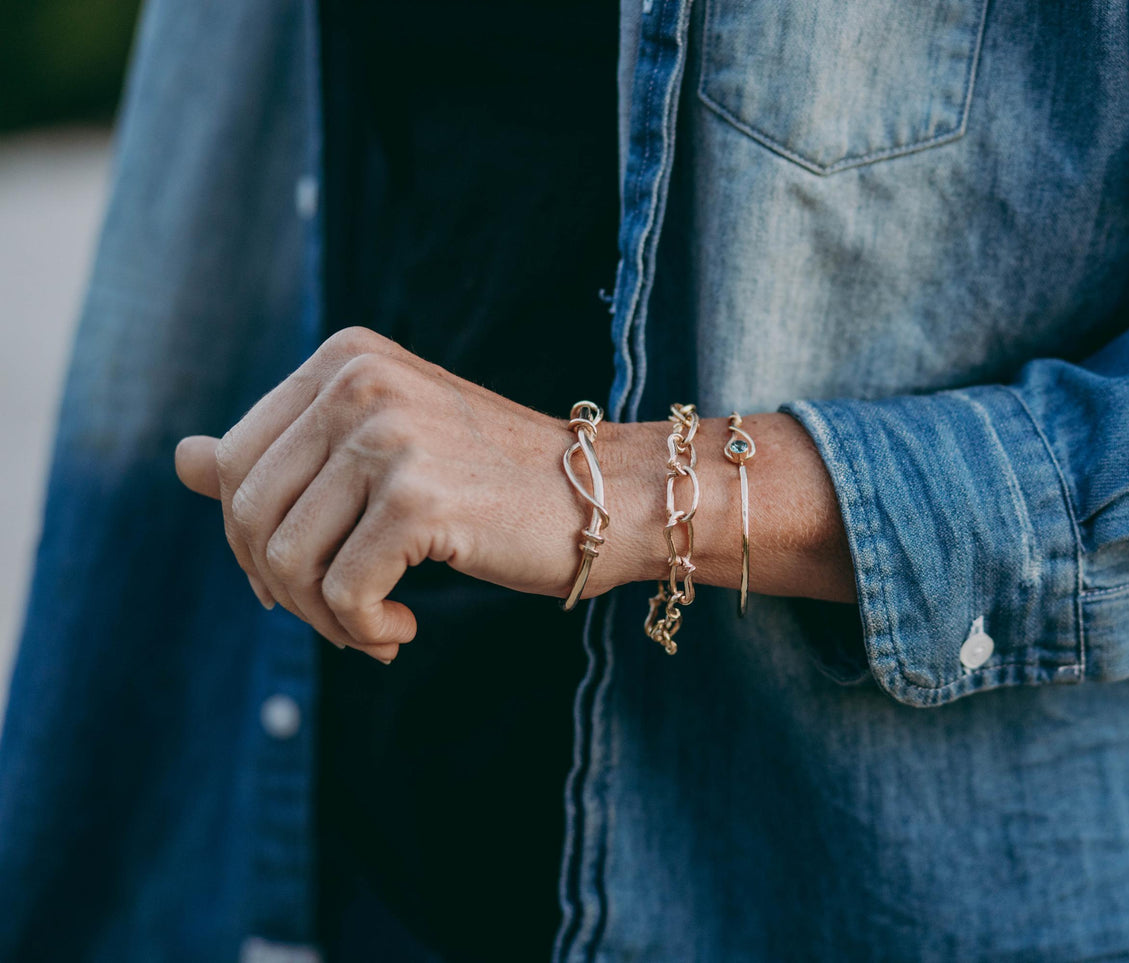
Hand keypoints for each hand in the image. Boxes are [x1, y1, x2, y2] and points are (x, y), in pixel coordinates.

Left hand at [175, 327, 599, 660]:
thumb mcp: (382, 450)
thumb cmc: (494, 481)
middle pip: (250, 516)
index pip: (236, 464)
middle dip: (282, 588)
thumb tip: (180, 459)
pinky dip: (363, 631)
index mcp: (343, 358)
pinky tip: (402, 633)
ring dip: (324, 620)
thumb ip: (283, 452)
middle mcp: (357, 382)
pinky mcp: (418, 499)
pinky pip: (343, 593)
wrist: (604, 496)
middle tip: (340, 617)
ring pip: (288, 563)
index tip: (304, 581)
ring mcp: (388, 436)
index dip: (253, 542)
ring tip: (373, 629)